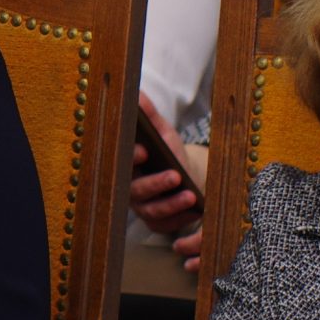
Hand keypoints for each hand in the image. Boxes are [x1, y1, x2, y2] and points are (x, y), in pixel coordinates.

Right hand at [130, 90, 205, 255]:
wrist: (184, 176)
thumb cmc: (168, 153)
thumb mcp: (162, 132)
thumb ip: (149, 115)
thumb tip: (136, 93)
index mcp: (128, 165)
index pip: (123, 162)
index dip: (132, 157)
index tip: (145, 150)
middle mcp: (130, 188)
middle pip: (136, 191)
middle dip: (155, 184)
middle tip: (175, 175)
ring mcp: (142, 208)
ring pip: (151, 212)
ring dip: (171, 205)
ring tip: (190, 196)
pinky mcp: (157, 223)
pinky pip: (165, 227)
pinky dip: (180, 220)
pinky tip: (195, 211)